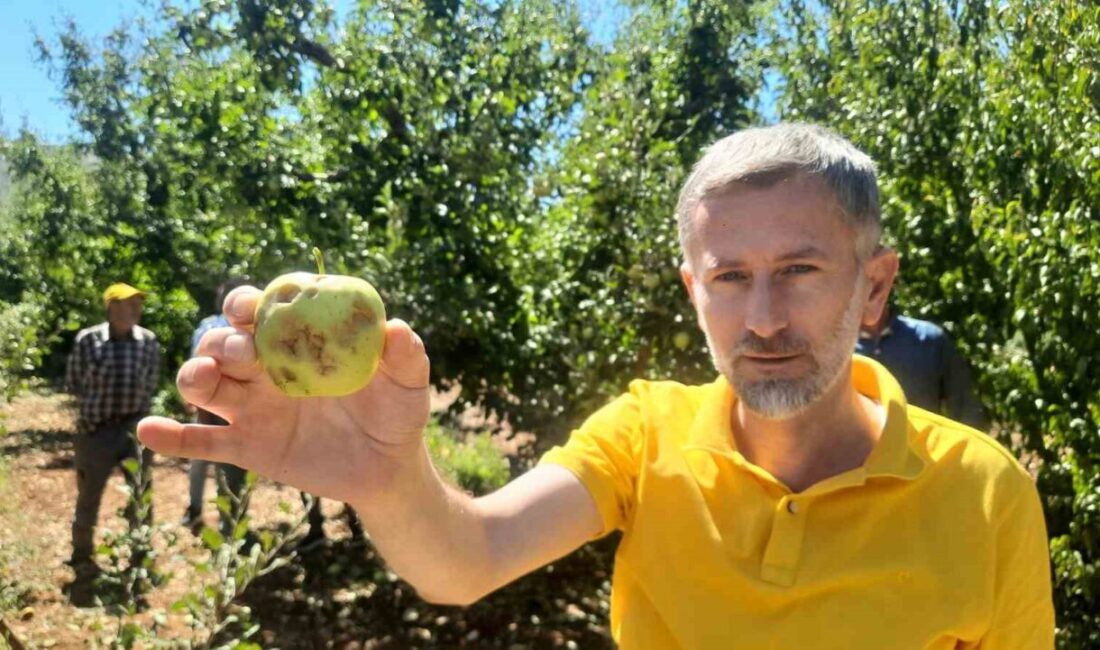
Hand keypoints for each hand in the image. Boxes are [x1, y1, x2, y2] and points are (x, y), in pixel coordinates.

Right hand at [138, 286, 430, 505]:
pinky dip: (171, 438)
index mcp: (297, 342)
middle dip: (224, 341)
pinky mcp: (248, 447)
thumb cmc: (396, 412)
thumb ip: (405, 355)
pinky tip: (149, 430)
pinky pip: (201, 443)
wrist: (389, 468)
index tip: (251, 307)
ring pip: (205, 384)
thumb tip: (396, 329)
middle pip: (224, 343)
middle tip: (245, 353)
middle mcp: (266, 369)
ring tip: (202, 380)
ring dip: (194, 375)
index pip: (260, 311)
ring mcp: (252, 408)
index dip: (248, 303)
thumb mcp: (408, 383)